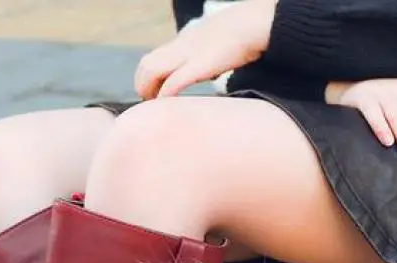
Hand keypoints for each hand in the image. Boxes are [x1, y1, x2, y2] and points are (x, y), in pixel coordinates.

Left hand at [136, 0, 275, 99]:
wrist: (254, 23)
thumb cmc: (242, 36)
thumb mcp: (216, 44)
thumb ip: (205, 57)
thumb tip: (208, 72)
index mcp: (184, 41)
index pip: (154, 57)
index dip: (147, 77)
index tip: (151, 93)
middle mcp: (181, 46)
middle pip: (146, 64)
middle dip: (142, 85)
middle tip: (149, 103)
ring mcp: (187, 54)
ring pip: (152, 70)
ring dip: (148, 90)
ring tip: (153, 106)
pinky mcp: (198, 65)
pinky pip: (173, 82)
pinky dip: (164, 95)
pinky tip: (164, 104)